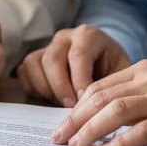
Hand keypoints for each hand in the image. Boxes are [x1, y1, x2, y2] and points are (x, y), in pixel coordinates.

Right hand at [17, 25, 131, 107]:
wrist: (106, 69)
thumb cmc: (115, 74)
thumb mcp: (121, 76)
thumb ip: (111, 87)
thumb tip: (98, 110)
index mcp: (89, 35)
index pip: (78, 55)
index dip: (79, 81)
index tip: (84, 102)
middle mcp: (65, 37)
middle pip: (52, 60)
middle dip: (61, 89)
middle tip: (71, 109)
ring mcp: (47, 46)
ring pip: (34, 65)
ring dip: (46, 90)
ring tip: (61, 104)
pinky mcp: (35, 59)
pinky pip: (24, 72)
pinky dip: (33, 89)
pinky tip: (50, 99)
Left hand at [51, 60, 146, 145]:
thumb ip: (138, 96)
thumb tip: (106, 118)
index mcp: (145, 70)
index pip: (99, 86)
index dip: (76, 106)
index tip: (64, 125)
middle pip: (100, 97)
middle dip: (75, 119)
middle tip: (59, 138)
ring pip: (116, 111)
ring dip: (91, 130)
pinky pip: (143, 131)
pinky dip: (122, 143)